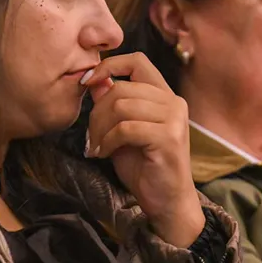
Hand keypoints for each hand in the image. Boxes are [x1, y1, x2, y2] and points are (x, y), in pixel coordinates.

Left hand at [85, 52, 204, 246]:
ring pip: (121, 106)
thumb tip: (94, 81)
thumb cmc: (145, 167)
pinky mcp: (169, 137)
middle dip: (97, 112)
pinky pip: (126, 128)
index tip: (87, 82)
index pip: (137, 61)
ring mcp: (174, 119)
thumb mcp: (122, 131)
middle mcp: (173, 102)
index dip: (109, 65)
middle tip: (91, 137)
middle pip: (122, 87)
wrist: (166, 201)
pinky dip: (108, 141)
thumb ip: (112, 106)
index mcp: (165, 96)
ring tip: (97, 146)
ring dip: (100, 128)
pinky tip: (104, 154)